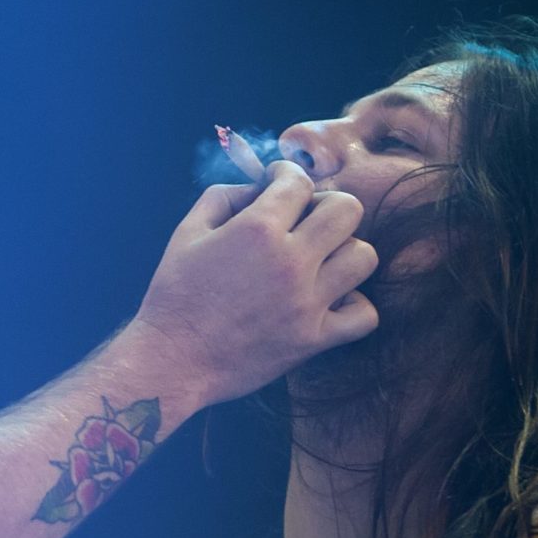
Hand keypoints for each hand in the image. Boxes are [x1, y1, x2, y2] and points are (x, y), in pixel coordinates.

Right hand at [130, 161, 378, 406]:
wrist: (173, 361)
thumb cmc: (173, 295)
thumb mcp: (186, 232)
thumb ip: (223, 197)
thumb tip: (257, 188)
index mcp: (257, 229)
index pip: (300, 181)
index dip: (287, 176)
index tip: (277, 185)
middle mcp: (290, 261)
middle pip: (347, 209)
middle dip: (326, 205)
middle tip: (306, 220)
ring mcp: (307, 302)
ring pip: (364, 257)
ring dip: (344, 252)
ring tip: (320, 262)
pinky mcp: (314, 339)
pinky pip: (365, 315)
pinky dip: (354, 305)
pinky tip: (329, 301)